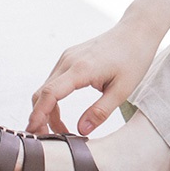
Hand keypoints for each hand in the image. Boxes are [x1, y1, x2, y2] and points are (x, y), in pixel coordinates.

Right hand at [28, 18, 162, 136]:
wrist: (136, 31)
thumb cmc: (134, 57)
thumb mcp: (123, 89)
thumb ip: (101, 111)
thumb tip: (82, 131)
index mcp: (81, 69)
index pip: (50, 94)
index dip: (38, 115)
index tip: (32, 132)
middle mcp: (69, 61)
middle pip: (42, 93)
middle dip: (41, 117)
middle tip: (50, 139)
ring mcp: (67, 57)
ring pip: (46, 88)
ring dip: (48, 110)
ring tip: (62, 130)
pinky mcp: (70, 57)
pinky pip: (54, 81)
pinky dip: (53, 99)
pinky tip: (61, 112)